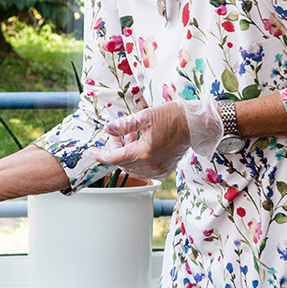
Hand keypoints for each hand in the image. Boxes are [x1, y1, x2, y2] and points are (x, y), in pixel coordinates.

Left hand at [95, 99, 221, 178]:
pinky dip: (136, 160)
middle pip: (122, 162)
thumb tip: (107, 128)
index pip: (114, 158)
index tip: (91, 151)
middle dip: (114, 149)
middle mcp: (150, 164)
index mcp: (143, 152)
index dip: (100, 155)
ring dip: (125, 155)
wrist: (195, 125)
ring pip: (131, 167)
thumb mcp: (145, 116)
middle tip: (117, 134)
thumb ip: (124, 125)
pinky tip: (139, 145)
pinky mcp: (164, 170)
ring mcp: (158, 169)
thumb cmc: (172, 117)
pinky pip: (143, 170)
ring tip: (129, 137)